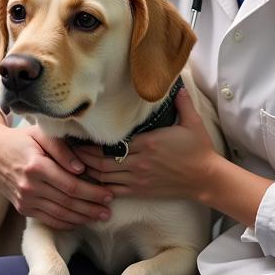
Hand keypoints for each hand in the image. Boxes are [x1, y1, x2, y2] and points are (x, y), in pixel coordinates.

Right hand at [0, 117, 114, 229]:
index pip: (71, 185)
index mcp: (36, 166)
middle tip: (108, 211)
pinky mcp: (22, 207)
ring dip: (82, 218)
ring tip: (98, 218)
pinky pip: (47, 219)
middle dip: (91, 208)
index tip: (108, 194)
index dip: (92, 192)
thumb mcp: (41, 134)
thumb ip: (62, 149)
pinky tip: (79, 221)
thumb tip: (81, 169)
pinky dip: (65, 223)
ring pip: (59, 214)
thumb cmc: (21, 139)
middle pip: (68, 202)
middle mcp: (29, 186)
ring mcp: (25, 199)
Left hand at [75, 86, 218, 199]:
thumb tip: (176, 83)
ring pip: (103, 176)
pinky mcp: (140, 191)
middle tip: (67, 148)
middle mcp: (139, 162)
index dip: (93, 140)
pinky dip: (99, 186)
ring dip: (87, 170)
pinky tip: (88, 181)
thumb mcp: (192, 122)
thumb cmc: (199, 150)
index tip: (80, 133)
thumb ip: (182, 102)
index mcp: (147, 142)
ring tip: (72, 163)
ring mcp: (138, 179)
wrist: (207, 179)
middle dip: (82, 156)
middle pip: (101, 160)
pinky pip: (113, 190)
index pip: (111, 142)